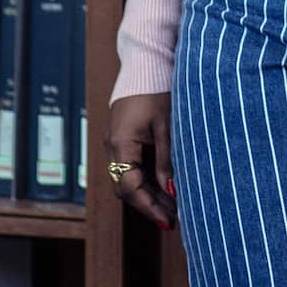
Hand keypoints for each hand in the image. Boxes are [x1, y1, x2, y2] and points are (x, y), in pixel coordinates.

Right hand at [105, 92, 175, 230]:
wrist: (146, 65)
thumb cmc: (158, 91)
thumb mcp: (167, 127)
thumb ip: (167, 160)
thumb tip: (172, 191)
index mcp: (121, 144)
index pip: (129, 186)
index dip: (148, 206)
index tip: (167, 220)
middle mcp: (113, 147)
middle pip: (126, 187)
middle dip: (148, 204)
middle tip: (173, 219)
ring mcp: (116, 143)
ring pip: (128, 179)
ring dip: (148, 193)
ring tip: (173, 207)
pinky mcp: (123, 139)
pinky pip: (131, 167)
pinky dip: (146, 180)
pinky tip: (165, 187)